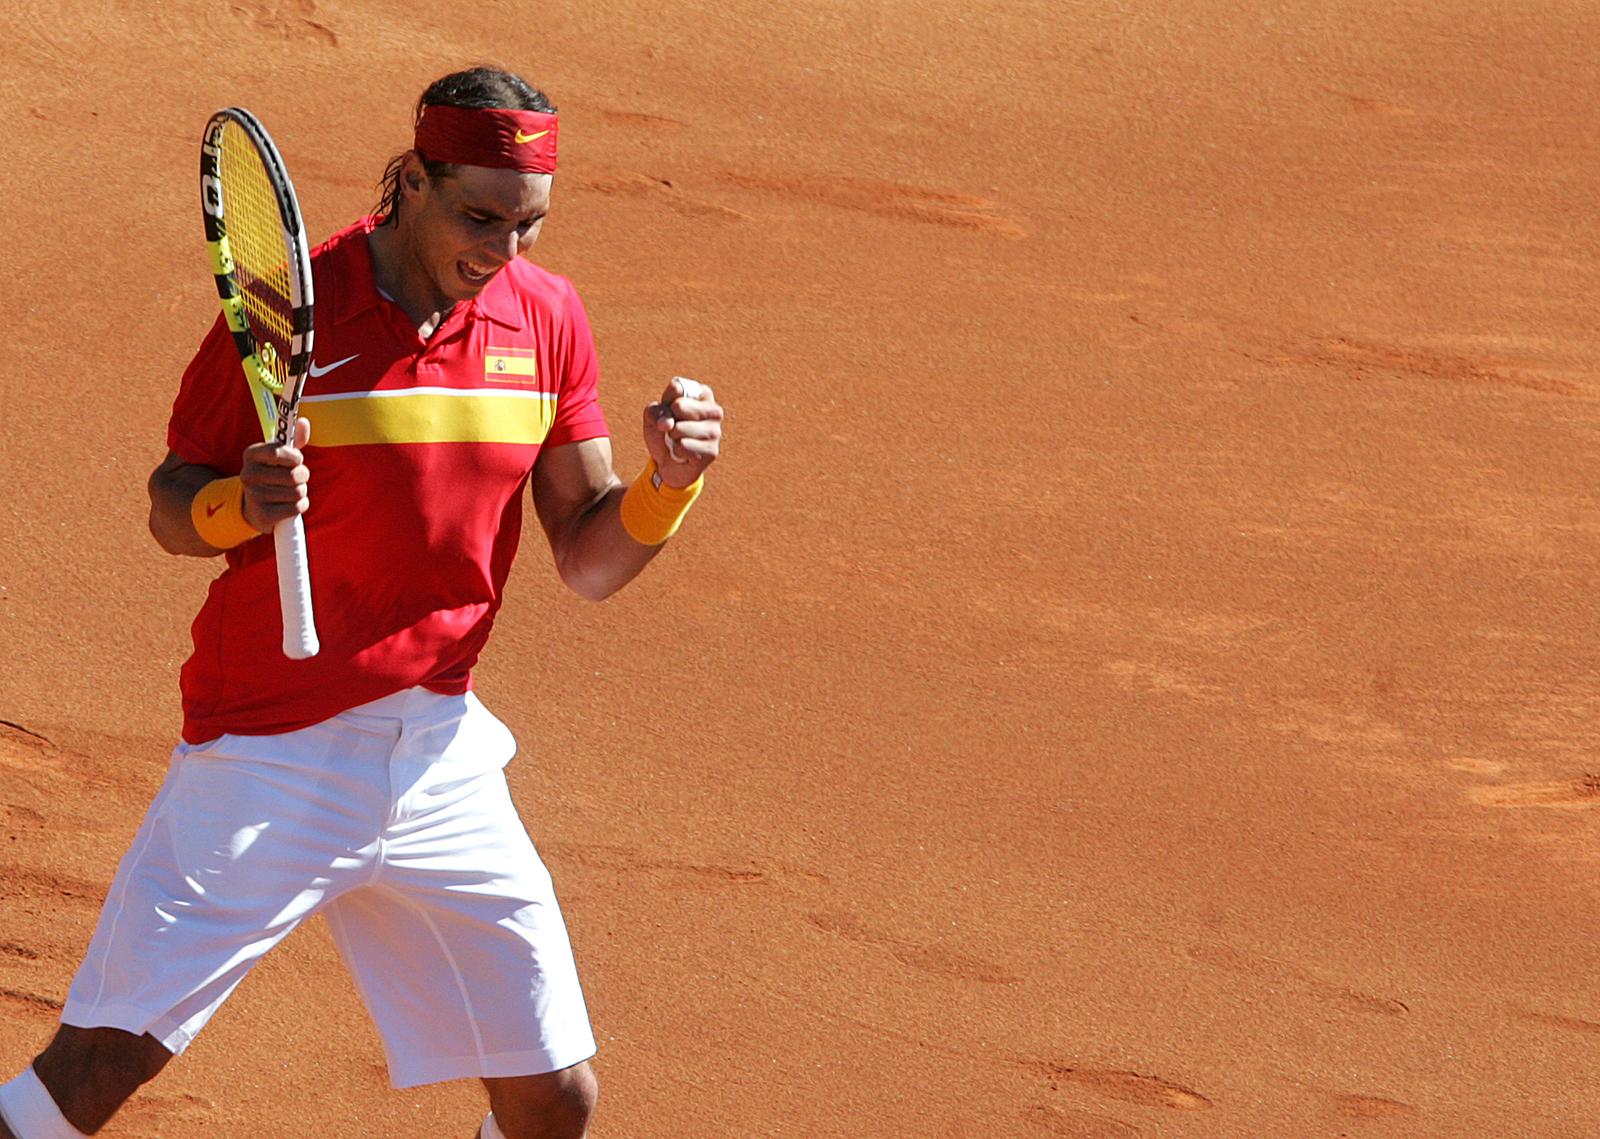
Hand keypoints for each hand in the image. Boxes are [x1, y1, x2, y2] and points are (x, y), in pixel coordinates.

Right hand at [240, 417, 310, 531]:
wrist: (254, 507)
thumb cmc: (273, 474)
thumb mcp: (280, 455)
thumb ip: (294, 439)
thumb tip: (304, 422)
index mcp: (251, 454)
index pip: (278, 452)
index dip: (295, 457)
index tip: (296, 459)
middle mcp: (248, 474)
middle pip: (293, 474)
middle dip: (303, 476)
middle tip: (297, 477)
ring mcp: (254, 496)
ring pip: (297, 492)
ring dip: (302, 492)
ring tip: (292, 490)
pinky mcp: (263, 515)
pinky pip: (296, 508)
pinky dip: (301, 505)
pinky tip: (291, 504)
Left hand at [644, 377, 722, 486]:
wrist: (668, 463)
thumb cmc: (663, 433)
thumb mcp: (653, 415)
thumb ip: (655, 410)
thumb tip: (669, 424)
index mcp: (703, 394)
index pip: (677, 388)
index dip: (666, 402)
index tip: (670, 410)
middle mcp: (715, 410)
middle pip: (679, 406)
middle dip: (669, 420)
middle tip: (674, 428)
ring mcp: (715, 431)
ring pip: (679, 428)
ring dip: (672, 437)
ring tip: (678, 441)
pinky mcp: (712, 451)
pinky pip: (682, 446)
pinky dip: (676, 451)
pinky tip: (684, 453)